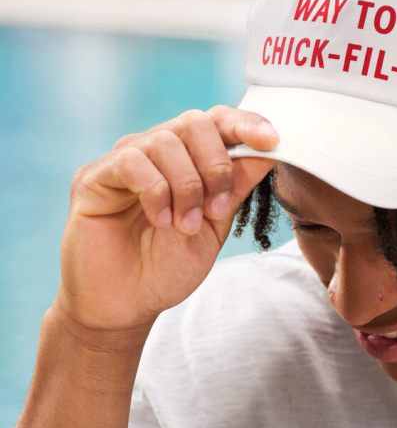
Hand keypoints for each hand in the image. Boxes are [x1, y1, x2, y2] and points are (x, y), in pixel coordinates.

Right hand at [54, 106, 278, 336]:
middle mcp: (153, 151)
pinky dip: (155, 191)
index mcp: (186, 158)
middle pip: (194, 123)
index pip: (216, 121)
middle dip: (216, 165)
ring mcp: (122, 160)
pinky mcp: (93, 177)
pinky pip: (132, 162)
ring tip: (185, 226)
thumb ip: (237, 186)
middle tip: (217, 209)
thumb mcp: (215, 226)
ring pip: (165, 141)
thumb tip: (270, 149)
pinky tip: (160, 221)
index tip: (271, 141)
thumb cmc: (167, 266)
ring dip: (187, 186)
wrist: (127, 306)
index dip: (246, 124)